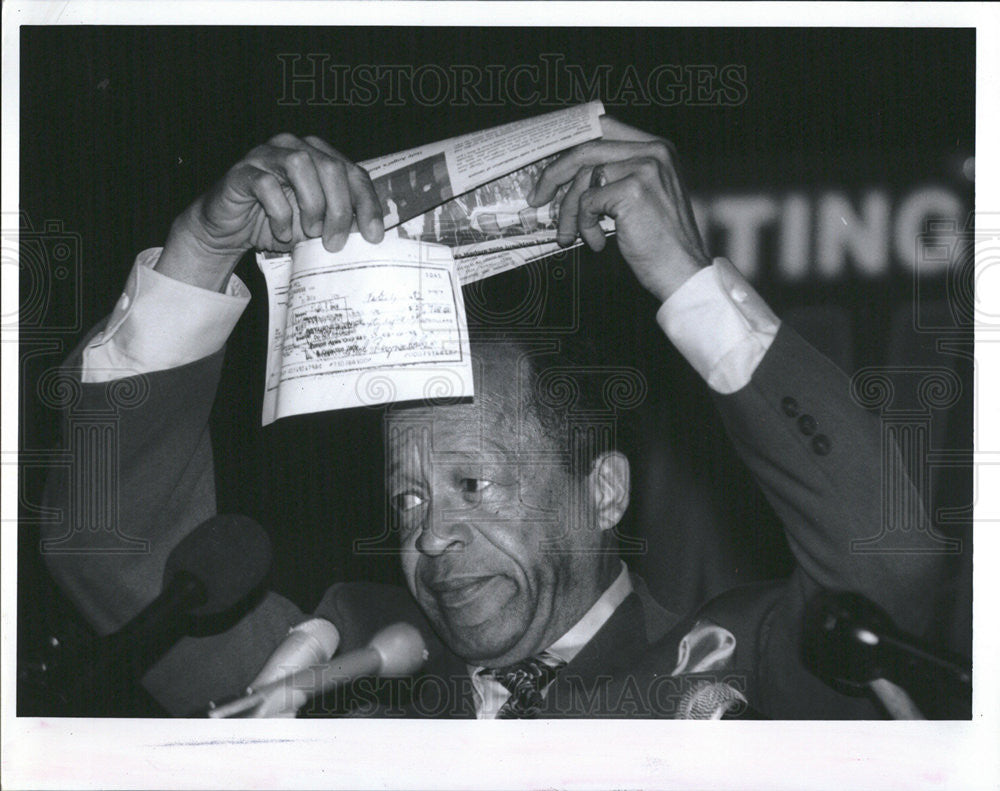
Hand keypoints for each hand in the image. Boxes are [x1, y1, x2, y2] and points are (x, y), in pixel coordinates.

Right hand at [156, 134, 384, 290]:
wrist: (229, 231)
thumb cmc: (276, 223)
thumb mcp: (316, 226)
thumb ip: (340, 221)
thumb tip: (371, 234)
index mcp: (319, 156)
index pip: (354, 173)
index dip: (368, 204)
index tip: (374, 236)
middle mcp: (295, 147)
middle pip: (331, 167)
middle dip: (339, 209)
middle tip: (335, 242)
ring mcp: (266, 155)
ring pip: (301, 165)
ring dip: (312, 205)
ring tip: (309, 233)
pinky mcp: (242, 172)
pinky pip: (267, 185)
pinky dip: (279, 213)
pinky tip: (281, 233)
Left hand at [527, 117, 709, 302]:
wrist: (683, 271)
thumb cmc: (661, 242)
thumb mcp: (644, 197)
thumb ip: (616, 175)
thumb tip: (569, 173)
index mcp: (657, 148)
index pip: (604, 127)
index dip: (572, 141)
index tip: (551, 162)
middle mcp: (654, 151)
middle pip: (586, 149)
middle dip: (554, 174)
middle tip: (538, 196)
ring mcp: (644, 168)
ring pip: (583, 179)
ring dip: (568, 211)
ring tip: (569, 235)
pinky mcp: (633, 191)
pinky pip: (588, 202)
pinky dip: (585, 226)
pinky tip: (597, 242)